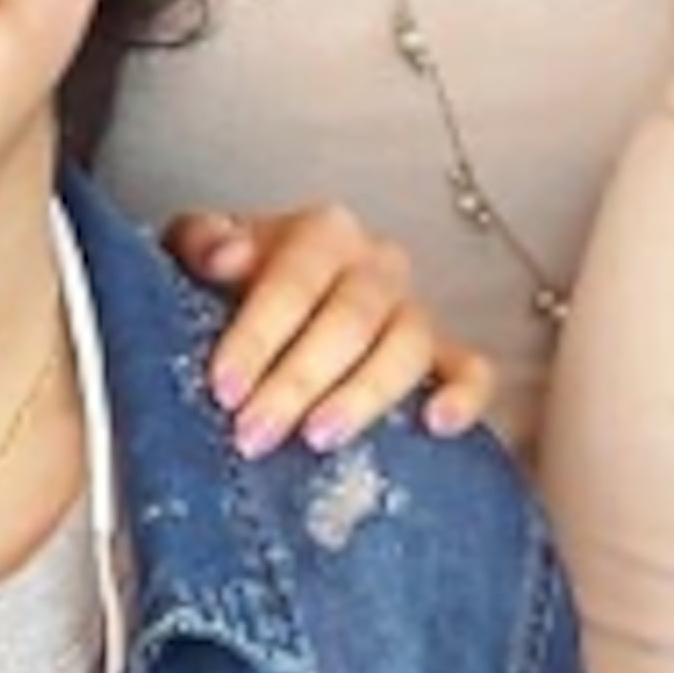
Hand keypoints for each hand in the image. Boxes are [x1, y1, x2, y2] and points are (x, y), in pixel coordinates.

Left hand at [165, 204, 494, 457]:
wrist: (275, 306)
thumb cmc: (235, 284)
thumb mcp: (201, 252)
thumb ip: (201, 242)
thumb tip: (225, 257)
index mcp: (321, 233)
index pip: (295, 278)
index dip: (258, 334)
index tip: (223, 387)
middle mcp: (377, 264)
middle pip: (350, 318)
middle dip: (298, 380)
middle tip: (254, 434)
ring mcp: (416, 311)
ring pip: (408, 346)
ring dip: (363, 395)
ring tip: (319, 439)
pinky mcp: (445, 357)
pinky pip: (473, 370)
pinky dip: (464, 396)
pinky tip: (437, 426)